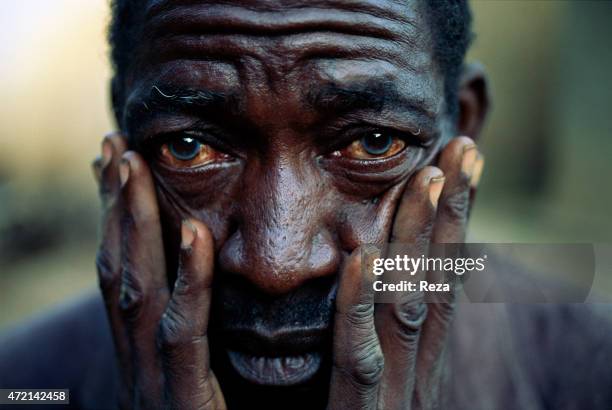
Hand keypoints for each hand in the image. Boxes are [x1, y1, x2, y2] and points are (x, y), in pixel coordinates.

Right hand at [93, 133, 225, 409]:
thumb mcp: (204, 386)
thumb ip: (202, 339)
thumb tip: (203, 287)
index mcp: (151, 361)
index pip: (129, 278)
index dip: (118, 223)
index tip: (119, 169)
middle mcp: (143, 370)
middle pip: (122, 275)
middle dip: (113, 211)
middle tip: (111, 149)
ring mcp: (157, 391)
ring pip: (138, 296)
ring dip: (134, 229)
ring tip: (131, 167)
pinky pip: (186, 340)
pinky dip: (187, 284)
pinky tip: (193, 234)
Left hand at [328, 137, 482, 408]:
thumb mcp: (363, 384)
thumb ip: (366, 335)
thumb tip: (368, 276)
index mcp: (411, 365)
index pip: (435, 280)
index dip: (448, 222)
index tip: (454, 164)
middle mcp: (412, 377)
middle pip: (434, 283)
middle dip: (450, 215)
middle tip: (463, 148)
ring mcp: (390, 402)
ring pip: (408, 310)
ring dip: (421, 242)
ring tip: (432, 176)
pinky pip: (357, 364)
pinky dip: (362, 311)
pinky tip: (366, 260)